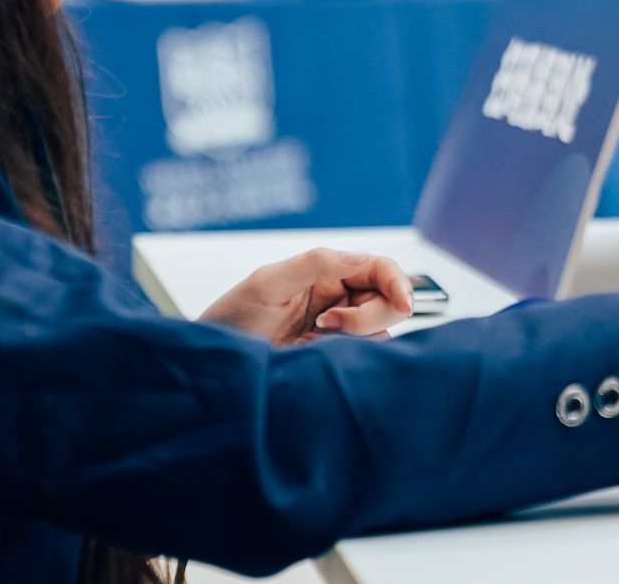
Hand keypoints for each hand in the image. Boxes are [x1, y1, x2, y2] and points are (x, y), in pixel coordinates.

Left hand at [200, 248, 413, 345]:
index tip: (403, 303)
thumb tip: (362, 258)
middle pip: (388, 302)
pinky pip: (362, 357)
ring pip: (379, 332)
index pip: (380, 270)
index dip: (398, 282)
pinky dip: (345, 357)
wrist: (215, 360)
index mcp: (330, 272)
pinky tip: (311, 354)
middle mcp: (340, 299)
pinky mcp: (334, 357)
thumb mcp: (269, 282)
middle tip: (326, 324)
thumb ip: (316, 264)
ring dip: (353, 338)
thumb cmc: (233, 316)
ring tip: (310, 341)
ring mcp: (339, 330)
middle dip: (367, 316)